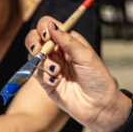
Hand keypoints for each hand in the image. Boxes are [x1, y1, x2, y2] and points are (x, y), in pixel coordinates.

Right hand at [28, 17, 130, 131]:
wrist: (99, 106)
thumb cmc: (98, 78)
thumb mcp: (86, 56)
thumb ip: (67, 41)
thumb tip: (51, 25)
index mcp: (68, 41)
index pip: (49, 26)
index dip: (44, 27)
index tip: (47, 35)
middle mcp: (57, 52)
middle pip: (35, 39)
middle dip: (33, 42)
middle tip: (38, 50)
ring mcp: (50, 66)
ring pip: (33, 56)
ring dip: (42, 62)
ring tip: (56, 72)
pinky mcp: (46, 82)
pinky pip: (35, 73)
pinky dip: (43, 76)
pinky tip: (56, 82)